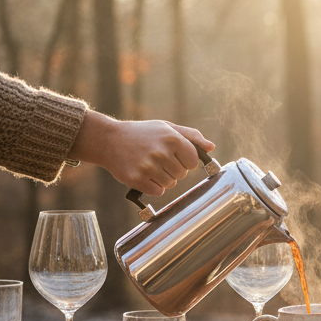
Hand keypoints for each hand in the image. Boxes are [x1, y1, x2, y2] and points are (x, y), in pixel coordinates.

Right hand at [70, 111, 214, 195]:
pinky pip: (157, 192)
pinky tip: (143, 174)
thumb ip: (191, 137)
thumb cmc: (143, 134)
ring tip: (149, 165)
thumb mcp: (167, 128)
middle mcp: (161, 152)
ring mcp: (148, 167)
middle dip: (173, 169)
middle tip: (157, 159)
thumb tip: (211, 147)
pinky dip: (152, 187)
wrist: (109, 140)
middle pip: (182, 175)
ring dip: (162, 178)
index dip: (185, 161)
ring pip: (170, 184)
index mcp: (172, 138)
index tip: (174, 156)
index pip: (193, 162)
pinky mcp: (136, 179)